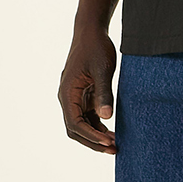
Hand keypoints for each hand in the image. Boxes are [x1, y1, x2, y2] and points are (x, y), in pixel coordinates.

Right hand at [58, 25, 117, 153]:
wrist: (91, 32)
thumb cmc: (96, 48)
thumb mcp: (103, 70)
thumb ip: (104, 94)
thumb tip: (106, 117)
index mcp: (67, 93)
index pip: (75, 123)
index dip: (91, 135)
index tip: (107, 142)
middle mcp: (67, 98)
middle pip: (75, 129)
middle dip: (93, 141)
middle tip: (114, 149)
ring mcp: (74, 99)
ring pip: (81, 126)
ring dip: (96, 136)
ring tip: (115, 145)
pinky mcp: (83, 97)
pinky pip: (88, 118)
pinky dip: (98, 127)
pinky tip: (112, 132)